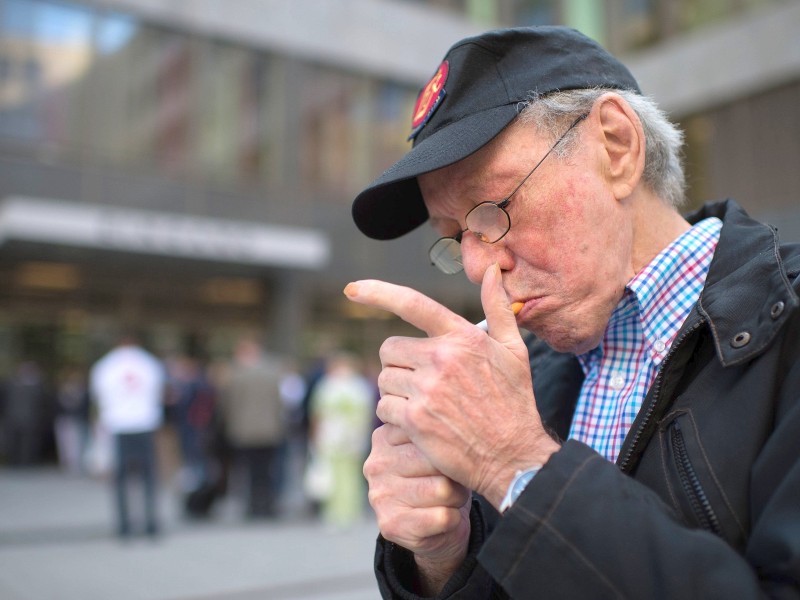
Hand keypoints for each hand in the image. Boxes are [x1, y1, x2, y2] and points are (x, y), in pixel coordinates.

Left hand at [345, 264, 560, 509]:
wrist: (514, 456)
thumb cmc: (514, 402)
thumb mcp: (514, 350)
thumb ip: (498, 307)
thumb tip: (493, 271)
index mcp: (462, 337)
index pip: (413, 304)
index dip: (378, 292)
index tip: (352, 289)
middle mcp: (442, 358)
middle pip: (389, 349)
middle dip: (398, 364)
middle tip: (419, 381)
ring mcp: (427, 389)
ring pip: (384, 379)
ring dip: (396, 392)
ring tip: (424, 404)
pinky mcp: (415, 419)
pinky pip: (383, 407)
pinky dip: (393, 416)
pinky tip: (417, 424)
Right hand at [364, 423, 470, 577]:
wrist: (439, 527)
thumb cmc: (440, 477)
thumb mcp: (435, 445)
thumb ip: (432, 426)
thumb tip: (445, 404)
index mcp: (384, 437)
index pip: (427, 432)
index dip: (451, 446)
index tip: (453, 453)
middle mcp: (376, 465)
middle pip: (436, 460)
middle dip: (456, 472)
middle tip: (455, 480)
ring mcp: (380, 496)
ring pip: (443, 489)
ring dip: (458, 496)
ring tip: (452, 498)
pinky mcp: (390, 525)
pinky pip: (442, 516)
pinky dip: (454, 519)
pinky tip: (447, 518)